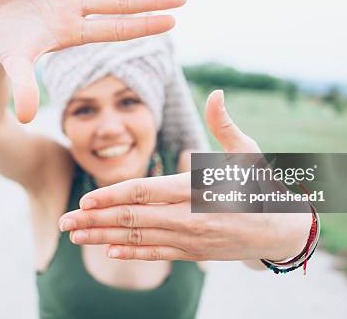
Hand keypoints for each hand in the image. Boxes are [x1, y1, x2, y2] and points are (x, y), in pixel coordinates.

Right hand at [0, 0, 185, 122]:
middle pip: (120, 2)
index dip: (143, 25)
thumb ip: (24, 87)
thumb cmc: (7, 46)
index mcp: (72, 31)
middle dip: (151, 0)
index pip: (115, 28)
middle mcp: (75, 8)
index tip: (172, 22)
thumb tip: (25, 118)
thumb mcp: (15, 65)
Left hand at [58, 90, 310, 261]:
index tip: (84, 200)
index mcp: (196, 189)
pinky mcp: (194, 252)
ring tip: (75, 237)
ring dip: (104, 238)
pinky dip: (132, 254)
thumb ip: (224, 125)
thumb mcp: (246, 152)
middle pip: (134, 219)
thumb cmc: (260, 184)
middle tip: (64, 222)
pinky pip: (157, 254)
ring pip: (140, 240)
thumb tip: (215, 93)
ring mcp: (191, 239)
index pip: (146, 192)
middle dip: (96, 221)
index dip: (112, 196)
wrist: (282, 229)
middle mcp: (190, 217)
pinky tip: (108, 251)